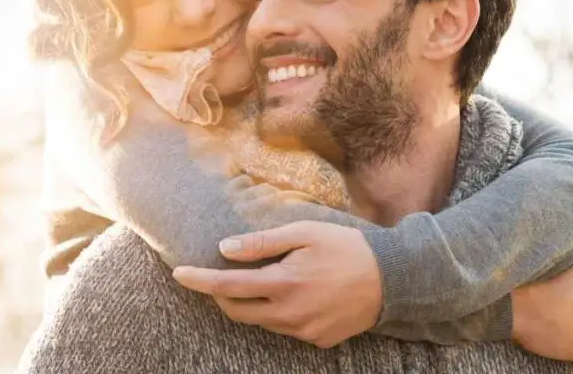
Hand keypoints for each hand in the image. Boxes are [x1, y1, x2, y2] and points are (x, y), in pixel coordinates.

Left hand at [171, 221, 381, 347]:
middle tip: (219, 275)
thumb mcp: (304, 233)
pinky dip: (279, 312)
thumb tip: (225, 248)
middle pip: (237, 311)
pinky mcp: (317, 340)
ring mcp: (303, 331)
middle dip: (220, 294)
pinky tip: (299, 293)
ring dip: (253, 302)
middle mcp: (289, 314)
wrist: (393, 279)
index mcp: (283, 284)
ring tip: (268, 279)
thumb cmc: (347, 248)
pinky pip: (285, 328)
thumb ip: (262, 243)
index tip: (179, 274)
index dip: (199, 281)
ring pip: (261, 321)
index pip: (228, 286)